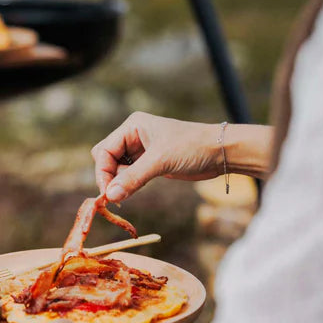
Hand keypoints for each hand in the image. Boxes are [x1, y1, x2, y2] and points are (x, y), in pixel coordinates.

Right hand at [92, 111, 220, 202]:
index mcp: (132, 126)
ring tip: (126, 195)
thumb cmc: (192, 147)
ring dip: (119, 183)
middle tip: (115, 196)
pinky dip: (128, 185)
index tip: (107, 194)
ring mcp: (141, 150)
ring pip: (117, 168)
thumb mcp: (160, 161)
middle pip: (106, 158)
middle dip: (108, 177)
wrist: (220, 152)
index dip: (102, 172)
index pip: (104, 150)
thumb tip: (110, 195)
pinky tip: (132, 192)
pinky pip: (129, 175)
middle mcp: (133, 136)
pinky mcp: (150, 163)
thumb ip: (133, 178)